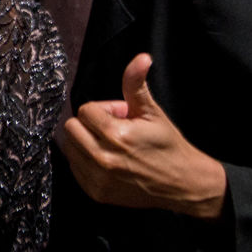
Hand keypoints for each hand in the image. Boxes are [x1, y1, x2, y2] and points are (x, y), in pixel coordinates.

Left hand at [60, 54, 228, 219]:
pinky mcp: (96, 193)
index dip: (104, 110)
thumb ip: (136, 84)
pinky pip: (75, 168)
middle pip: (71, 128)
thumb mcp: (152, 111)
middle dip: (89, 124)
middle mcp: (103, 158)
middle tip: (114, 130)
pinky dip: (85, 161)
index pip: (85, 110)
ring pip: (69, 148)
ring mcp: (98, 178)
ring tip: (111, 145)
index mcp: (116, 134)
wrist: (182, 183)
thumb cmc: (167, 145)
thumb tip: (141, 58)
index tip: (122, 117)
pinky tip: (107, 160)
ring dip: (85, 142)